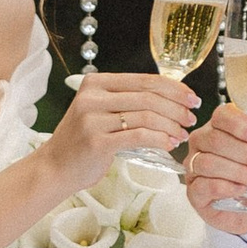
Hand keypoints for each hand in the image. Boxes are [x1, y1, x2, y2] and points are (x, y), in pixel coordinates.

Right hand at [41, 70, 197, 186]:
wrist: (54, 167)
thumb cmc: (83, 141)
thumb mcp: (100, 112)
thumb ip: (126, 101)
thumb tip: (170, 97)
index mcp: (95, 83)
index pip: (144, 80)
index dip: (173, 88)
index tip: (191, 98)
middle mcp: (92, 97)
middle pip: (148, 97)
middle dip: (176, 107)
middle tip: (191, 118)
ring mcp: (93, 119)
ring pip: (146, 116)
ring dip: (170, 125)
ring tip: (182, 135)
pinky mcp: (96, 142)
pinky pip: (138, 136)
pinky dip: (159, 139)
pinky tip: (169, 145)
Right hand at [182, 108, 246, 229]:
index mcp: (219, 126)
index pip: (222, 115)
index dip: (243, 125)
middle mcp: (202, 143)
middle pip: (216, 140)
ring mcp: (194, 167)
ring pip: (209, 163)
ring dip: (241, 172)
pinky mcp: (194, 192)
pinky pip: (204, 185)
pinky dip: (227, 187)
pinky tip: (243, 189)